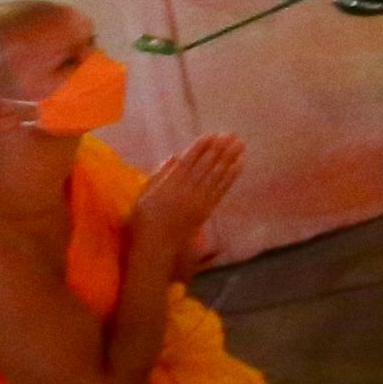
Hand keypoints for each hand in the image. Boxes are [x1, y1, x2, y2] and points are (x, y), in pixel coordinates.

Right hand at [127, 134, 244, 261]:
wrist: (155, 248)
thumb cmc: (143, 222)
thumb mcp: (142, 197)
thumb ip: (158, 176)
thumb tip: (174, 157)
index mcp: (168, 187)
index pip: (188, 163)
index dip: (200, 148)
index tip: (211, 135)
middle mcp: (186, 192)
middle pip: (205, 167)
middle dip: (219, 149)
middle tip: (232, 135)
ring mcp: (198, 202)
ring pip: (216, 176)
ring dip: (229, 159)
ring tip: (240, 145)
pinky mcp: (207, 211)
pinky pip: (221, 190)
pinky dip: (231, 177)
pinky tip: (239, 165)